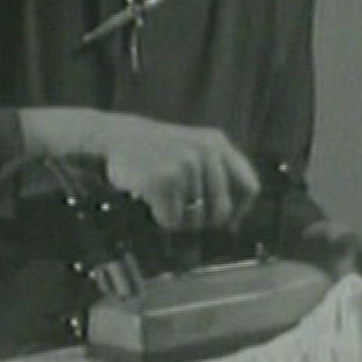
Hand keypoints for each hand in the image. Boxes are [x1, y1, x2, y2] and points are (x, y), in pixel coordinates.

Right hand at [17, 107, 259, 229]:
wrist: (112, 137)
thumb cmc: (154, 151)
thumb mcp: (192, 150)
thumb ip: (217, 177)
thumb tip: (234, 224)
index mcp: (217, 144)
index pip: (248, 186)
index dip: (239, 211)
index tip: (226, 222)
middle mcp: (205, 152)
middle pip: (220, 211)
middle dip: (201, 221)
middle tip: (180, 211)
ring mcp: (185, 165)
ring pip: (195, 220)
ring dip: (178, 220)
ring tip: (162, 200)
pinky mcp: (164, 180)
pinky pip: (172, 221)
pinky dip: (160, 220)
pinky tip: (150, 203)